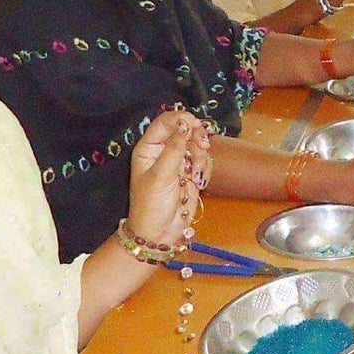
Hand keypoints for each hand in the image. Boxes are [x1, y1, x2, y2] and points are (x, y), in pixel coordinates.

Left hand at [126, 109, 208, 245]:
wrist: (158, 234)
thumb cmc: (151, 204)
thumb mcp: (161, 175)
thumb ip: (174, 148)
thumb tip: (185, 123)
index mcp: (148, 148)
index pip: (165, 122)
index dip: (181, 119)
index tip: (196, 125)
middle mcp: (162, 151)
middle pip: (183, 129)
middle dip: (196, 135)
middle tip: (204, 144)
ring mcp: (177, 162)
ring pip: (195, 144)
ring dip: (201, 153)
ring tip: (197, 171)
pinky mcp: (190, 174)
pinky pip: (202, 160)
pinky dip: (204, 166)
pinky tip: (198, 179)